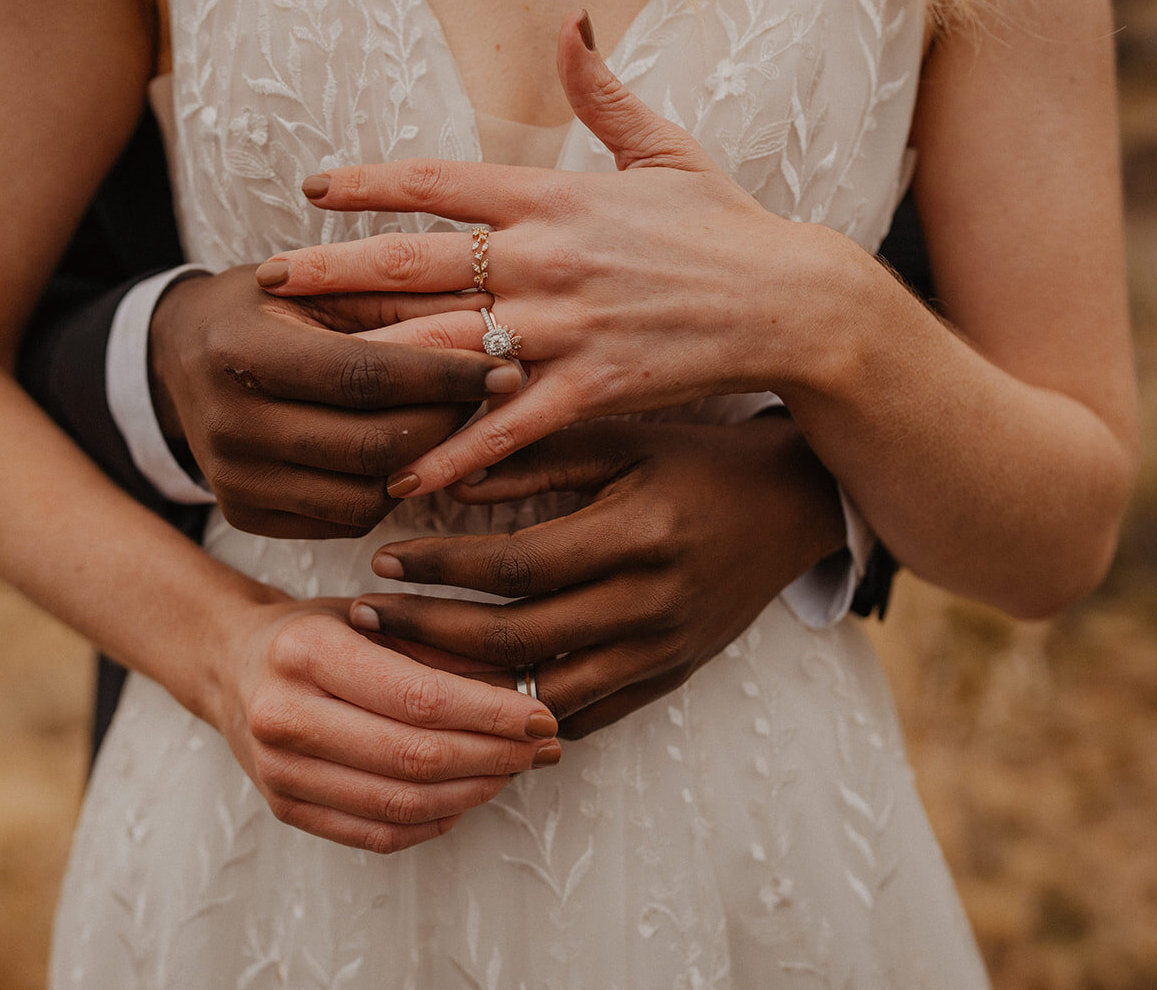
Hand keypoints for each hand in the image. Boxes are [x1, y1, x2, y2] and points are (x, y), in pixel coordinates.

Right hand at [149, 265, 521, 536]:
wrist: (178, 357)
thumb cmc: (264, 307)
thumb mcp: (317, 281)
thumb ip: (395, 298)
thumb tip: (491, 313)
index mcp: (242, 351)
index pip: (366, 375)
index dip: (444, 376)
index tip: (505, 367)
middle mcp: (229, 425)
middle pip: (372, 446)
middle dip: (447, 423)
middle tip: (490, 398)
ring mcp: (233, 480)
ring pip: (366, 497)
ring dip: (423, 464)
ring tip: (448, 423)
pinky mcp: (243, 515)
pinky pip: (344, 520)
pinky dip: (387, 490)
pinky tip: (403, 453)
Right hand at [203, 598, 561, 852]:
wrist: (230, 665)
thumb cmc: (311, 634)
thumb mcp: (370, 615)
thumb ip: (440, 647)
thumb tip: (523, 683)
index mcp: (306, 652)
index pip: (419, 697)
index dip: (490, 714)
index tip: (540, 715)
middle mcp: (284, 715)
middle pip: (415, 757)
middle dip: (494, 756)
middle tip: (541, 747)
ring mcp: (279, 771)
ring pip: (401, 804)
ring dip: (473, 792)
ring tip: (512, 770)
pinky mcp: (285, 809)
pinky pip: (377, 834)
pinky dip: (434, 821)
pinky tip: (466, 796)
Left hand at [254, 11, 855, 493]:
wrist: (793, 302)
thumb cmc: (728, 228)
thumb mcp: (666, 149)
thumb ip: (603, 94)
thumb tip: (572, 24)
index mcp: (557, 196)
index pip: (440, 181)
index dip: (369, 183)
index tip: (313, 189)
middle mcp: (548, 256)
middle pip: (415, 263)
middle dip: (333, 273)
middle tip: (266, 284)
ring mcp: (566, 325)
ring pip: (445, 343)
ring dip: (370, 360)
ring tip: (305, 375)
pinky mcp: (592, 388)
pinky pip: (507, 425)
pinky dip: (453, 453)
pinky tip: (401, 476)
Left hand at [345, 416, 845, 738]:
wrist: (792, 506)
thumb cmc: (698, 458)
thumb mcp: (621, 437)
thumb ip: (535, 454)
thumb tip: (442, 475)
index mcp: (638, 534)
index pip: (516, 565)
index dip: (441, 567)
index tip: (382, 556)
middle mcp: (652, 603)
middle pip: (518, 639)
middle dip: (429, 633)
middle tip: (364, 617)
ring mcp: (664, 651)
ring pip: (544, 696)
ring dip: (465, 688)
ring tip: (400, 668)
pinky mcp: (670, 678)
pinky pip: (586, 719)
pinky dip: (523, 718)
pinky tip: (469, 701)